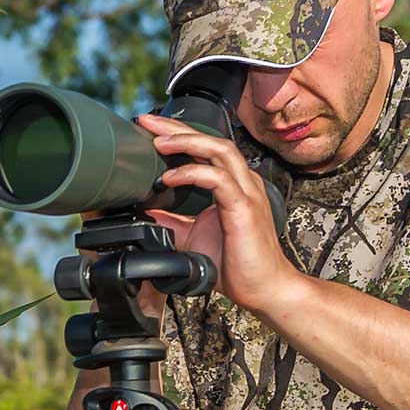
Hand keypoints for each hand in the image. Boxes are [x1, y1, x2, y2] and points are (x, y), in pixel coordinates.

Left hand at [136, 115, 303, 319]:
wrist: (264, 289)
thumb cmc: (237, 264)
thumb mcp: (192, 238)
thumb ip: (172, 222)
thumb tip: (145, 212)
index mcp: (233, 185)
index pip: (205, 148)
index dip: (179, 134)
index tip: (149, 129)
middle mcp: (242, 182)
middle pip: (211, 139)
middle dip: (177, 127)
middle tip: (146, 120)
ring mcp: (246, 192)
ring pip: (219, 150)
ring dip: (186, 142)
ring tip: (157, 141)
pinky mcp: (244, 208)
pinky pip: (218, 179)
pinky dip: (192, 173)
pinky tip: (170, 178)